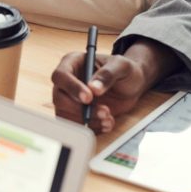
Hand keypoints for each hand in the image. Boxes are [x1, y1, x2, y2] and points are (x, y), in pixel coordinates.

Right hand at [51, 40, 177, 132]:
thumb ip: (108, 74)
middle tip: (104, 111)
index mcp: (72, 63)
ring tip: (108, 118)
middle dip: (80, 109)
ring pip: (66, 115)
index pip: (61, 76)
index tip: (89, 98)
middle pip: (59, 99)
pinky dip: (91, 128)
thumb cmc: (124, 70)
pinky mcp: (76, 114)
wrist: (131, 86)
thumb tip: (94, 88)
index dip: (72, 88)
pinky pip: (75, 126)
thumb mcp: (121, 66)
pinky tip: (106, 124)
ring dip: (87, 121)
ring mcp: (69, 99)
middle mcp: (67, 81)